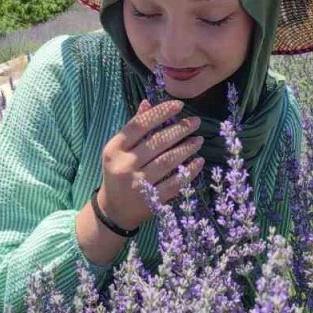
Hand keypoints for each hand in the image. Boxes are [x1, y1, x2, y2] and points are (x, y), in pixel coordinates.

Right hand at [97, 98, 206, 229]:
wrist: (114, 210)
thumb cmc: (118, 172)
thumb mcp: (119, 149)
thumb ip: (133, 127)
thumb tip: (148, 103)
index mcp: (115, 149)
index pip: (139, 125)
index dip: (159, 113)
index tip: (178, 105)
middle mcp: (125, 165)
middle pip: (157, 142)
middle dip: (180, 130)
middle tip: (196, 122)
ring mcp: (138, 184)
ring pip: (168, 161)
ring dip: (187, 148)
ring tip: (198, 140)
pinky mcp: (151, 200)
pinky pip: (175, 182)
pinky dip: (189, 171)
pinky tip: (199, 161)